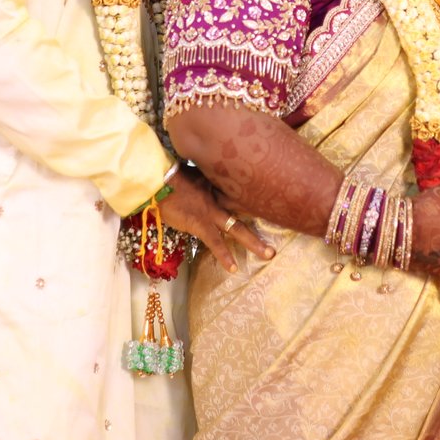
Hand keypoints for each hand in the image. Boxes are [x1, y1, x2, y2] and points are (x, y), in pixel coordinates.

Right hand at [158, 168, 274, 272]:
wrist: (154, 180)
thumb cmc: (166, 175)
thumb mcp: (190, 171)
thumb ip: (202, 176)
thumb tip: (204, 180)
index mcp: (216, 184)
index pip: (240, 192)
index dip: (256, 198)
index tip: (273, 200)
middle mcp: (218, 197)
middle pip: (246, 210)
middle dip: (265, 218)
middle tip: (285, 226)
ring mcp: (210, 211)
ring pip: (237, 228)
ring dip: (253, 242)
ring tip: (268, 254)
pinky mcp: (199, 223)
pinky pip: (215, 242)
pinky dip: (224, 255)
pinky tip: (233, 268)